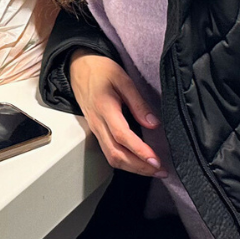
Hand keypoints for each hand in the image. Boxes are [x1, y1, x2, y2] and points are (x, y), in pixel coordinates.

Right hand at [69, 48, 165, 177]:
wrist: (78, 67)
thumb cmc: (100, 71)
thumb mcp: (123, 79)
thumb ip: (138, 102)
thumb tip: (153, 124)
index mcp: (105, 108)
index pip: (122, 136)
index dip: (139, 151)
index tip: (156, 160)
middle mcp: (98, 123)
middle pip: (116, 154)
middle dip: (139, 167)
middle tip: (161, 171)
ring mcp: (95, 129)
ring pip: (112, 157)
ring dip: (133, 168)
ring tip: (152, 170)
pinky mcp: (96, 131)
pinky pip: (108, 152)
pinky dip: (125, 162)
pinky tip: (137, 162)